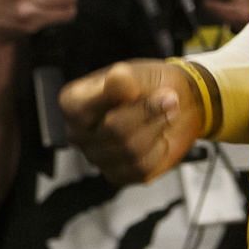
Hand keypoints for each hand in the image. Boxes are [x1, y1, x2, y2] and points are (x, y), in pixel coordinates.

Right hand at [59, 60, 201, 185]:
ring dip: (157, 129)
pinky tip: (158, 137)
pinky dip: (159, 151)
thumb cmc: (149, 85)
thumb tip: (117, 80)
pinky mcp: (117, 175)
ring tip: (165, 115)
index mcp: (72, 102)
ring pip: (130, 151)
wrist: (176, 104)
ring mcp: (95, 157)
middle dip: (147, 113)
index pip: (82, 110)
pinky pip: (141, 169)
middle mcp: (77, 133)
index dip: (116, 99)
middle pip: (114, 130)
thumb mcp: (139, 73)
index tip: (139, 87)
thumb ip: (125, 77)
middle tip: (168, 99)